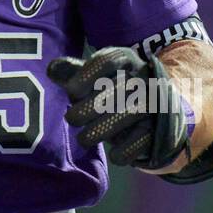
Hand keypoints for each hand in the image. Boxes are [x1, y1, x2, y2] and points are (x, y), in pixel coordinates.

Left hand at [47, 48, 189, 174]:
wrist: (156, 112)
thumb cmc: (112, 89)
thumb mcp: (94, 77)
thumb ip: (72, 73)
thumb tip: (52, 69)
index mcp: (126, 59)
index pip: (107, 60)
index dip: (87, 75)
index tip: (71, 90)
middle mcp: (144, 78)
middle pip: (114, 90)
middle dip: (87, 108)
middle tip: (71, 118)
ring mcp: (155, 103)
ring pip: (126, 115)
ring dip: (99, 131)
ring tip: (84, 139)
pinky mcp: (160, 128)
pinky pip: (140, 141)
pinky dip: (124, 151)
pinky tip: (113, 153)